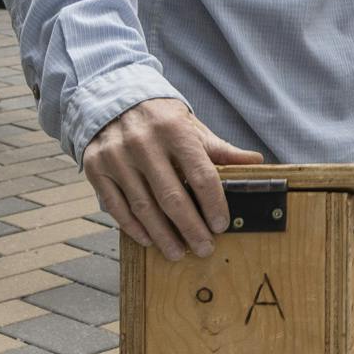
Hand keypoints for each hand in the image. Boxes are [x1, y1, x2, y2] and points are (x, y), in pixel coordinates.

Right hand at [82, 99, 263, 258]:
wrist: (116, 101)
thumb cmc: (164, 122)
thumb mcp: (194, 129)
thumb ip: (222, 150)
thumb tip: (257, 163)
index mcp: (176, 132)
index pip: (201, 175)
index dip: (213, 204)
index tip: (222, 226)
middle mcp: (144, 144)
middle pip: (172, 197)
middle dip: (191, 228)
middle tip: (204, 248)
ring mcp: (117, 157)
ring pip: (143, 207)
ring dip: (162, 235)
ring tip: (178, 252)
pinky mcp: (96, 168)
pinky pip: (116, 206)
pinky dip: (133, 227)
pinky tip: (149, 239)